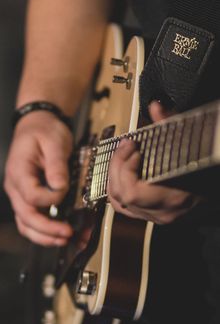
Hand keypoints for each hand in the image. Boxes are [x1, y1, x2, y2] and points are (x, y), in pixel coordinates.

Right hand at [4, 111, 73, 245]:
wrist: (38, 125)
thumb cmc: (44, 131)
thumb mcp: (54, 142)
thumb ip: (56, 165)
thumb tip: (60, 187)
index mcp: (19, 171)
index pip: (31, 196)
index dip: (50, 199)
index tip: (65, 192)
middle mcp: (15, 186)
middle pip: (25, 216)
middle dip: (47, 229)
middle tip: (68, 233)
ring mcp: (20, 194)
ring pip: (25, 223)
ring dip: (44, 236)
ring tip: (64, 238)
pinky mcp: (28, 197)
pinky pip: (30, 220)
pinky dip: (43, 231)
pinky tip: (57, 234)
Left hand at [107, 101, 200, 223]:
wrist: (217, 188)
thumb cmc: (207, 169)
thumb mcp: (191, 145)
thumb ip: (171, 125)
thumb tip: (155, 107)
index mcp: (173, 198)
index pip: (133, 193)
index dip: (125, 169)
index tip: (132, 146)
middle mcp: (162, 212)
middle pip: (122, 195)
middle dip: (117, 166)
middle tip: (125, 146)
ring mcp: (155, 216)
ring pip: (119, 202)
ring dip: (114, 176)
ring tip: (121, 156)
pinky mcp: (151, 215)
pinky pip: (124, 206)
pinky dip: (117, 188)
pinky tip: (120, 172)